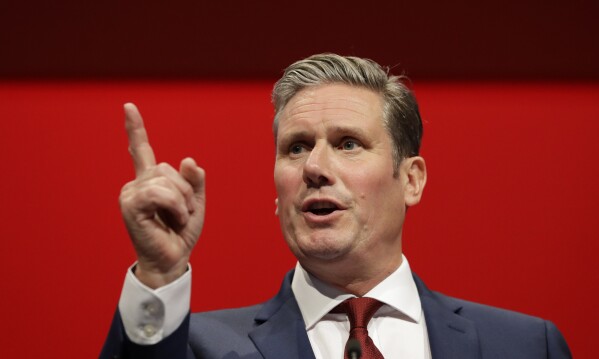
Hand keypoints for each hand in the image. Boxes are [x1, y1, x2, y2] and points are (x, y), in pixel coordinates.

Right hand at [119, 103, 205, 287]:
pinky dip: (174, 206)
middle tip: (183, 214)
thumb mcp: (196, 202)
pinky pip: (159, 193)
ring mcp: (130, 194)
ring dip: (181, 202)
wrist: (173, 259)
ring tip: (178, 218)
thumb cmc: (181, 232)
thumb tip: (187, 159)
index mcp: (151, 181)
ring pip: (165, 180)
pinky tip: (173, 219)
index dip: (135, 128)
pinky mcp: (130, 205)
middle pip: (167, 168)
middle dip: (185, 191)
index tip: (129, 107)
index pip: (142, 149)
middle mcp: (137, 184)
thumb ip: (194, 180)